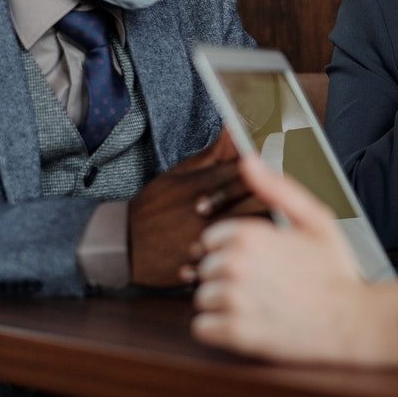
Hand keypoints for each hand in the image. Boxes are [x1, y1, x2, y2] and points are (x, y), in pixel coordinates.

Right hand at [129, 129, 260, 286]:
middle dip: (267, 203)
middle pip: (251, 203)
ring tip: (268, 233)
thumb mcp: (178, 175)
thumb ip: (211, 155)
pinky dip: (238, 259)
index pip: (242, 174)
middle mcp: (202, 213)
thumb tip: (232, 129)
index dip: (261, 174)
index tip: (268, 177)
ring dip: (260, 232)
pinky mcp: (196, 266)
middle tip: (277, 205)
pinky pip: (229, 263)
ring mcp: (200, 241)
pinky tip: (245, 257)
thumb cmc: (153, 206)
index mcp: (198, 186)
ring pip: (246, 235)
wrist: (120, 244)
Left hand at [191, 154, 397, 365]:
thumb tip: (249, 160)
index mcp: (250, 234)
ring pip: (202, 298)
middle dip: (227, 277)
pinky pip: (202, 328)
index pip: (210, 240)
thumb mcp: (316, 219)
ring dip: (222, 304)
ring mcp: (234, 300)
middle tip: (263, 285)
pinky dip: (220, 328)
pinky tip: (248, 323)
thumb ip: (277, 188)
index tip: (258, 261)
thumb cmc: (335, 270)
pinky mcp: (234, 333)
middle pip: (205, 269)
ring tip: (257, 304)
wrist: (353, 320)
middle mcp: (236, 264)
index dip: (233, 250)